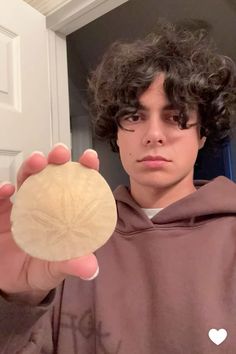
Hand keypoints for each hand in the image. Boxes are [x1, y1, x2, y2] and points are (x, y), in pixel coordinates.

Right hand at [0, 144, 98, 301]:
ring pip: (26, 179)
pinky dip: (2, 190)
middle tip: (60, 153)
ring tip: (37, 161)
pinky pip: (0, 198)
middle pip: (51, 174)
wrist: (8, 280)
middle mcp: (43, 203)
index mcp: (62, 212)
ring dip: (31, 167)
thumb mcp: (55, 269)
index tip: (90, 159)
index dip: (84, 170)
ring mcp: (21, 205)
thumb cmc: (37, 269)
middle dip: (56, 159)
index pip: (76, 186)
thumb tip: (91, 268)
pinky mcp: (0, 211)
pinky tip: (6, 189)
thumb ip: (70, 265)